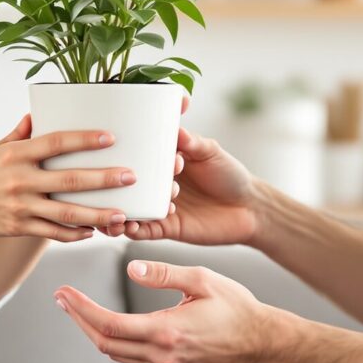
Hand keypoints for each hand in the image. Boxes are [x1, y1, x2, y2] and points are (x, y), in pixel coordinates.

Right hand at [0, 115, 132, 242]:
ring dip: (97, 214)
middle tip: (130, 176)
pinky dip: (74, 234)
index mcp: (15, 154)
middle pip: (69, 179)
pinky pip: (52, 232)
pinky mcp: (17, 227)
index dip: (85, 139)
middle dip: (103, 179)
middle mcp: (19, 179)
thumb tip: (38, 114)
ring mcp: (19, 206)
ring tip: (122, 214)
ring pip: (66, 212)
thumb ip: (19, 134)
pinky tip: (93, 232)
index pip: (56, 142)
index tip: (110, 137)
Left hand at [53, 260, 285, 362]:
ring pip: (118, 354)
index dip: (81, 309)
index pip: (109, 324)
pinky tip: (114, 324)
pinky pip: (136, 359)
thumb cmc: (237, 307)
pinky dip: (119, 341)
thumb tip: (129, 267)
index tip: (63, 293)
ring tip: (79, 309)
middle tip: (61, 299)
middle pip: (105, 343)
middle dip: (79, 320)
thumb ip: (163, 273)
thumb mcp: (202, 279)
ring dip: (96, 332)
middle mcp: (163, 356)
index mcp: (167, 332)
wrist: (262, 343)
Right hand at [100, 96, 261, 246]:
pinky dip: (132, 230)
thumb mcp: (212, 153)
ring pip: (129, 209)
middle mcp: (157, 184)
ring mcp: (159, 206)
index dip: (130, 154)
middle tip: (115, 182)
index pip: (139, 155)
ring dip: (117, 210)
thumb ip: (195, 144)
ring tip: (112, 211)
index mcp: (165, 161)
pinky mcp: (166, 228)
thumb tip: (178, 131)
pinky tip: (128, 226)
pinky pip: (143, 231)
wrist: (250, 208)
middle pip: (127, 184)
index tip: (124, 151)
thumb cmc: (230, 175)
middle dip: (116, 185)